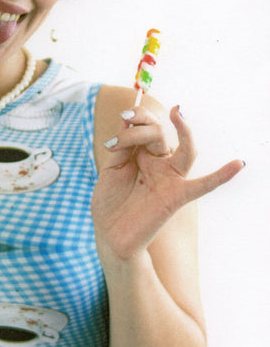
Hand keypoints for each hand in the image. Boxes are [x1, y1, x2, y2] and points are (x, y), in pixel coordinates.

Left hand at [91, 104, 243, 258]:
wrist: (109, 234)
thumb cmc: (109, 202)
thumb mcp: (110, 170)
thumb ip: (122, 148)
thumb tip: (129, 119)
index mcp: (143, 155)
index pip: (147, 127)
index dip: (137, 117)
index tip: (122, 117)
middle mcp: (160, 164)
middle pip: (160, 134)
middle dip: (143, 124)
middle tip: (126, 118)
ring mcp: (170, 179)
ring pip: (186, 151)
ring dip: (183, 130)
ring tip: (177, 112)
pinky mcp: (176, 197)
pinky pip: (203, 186)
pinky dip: (222, 176)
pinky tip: (238, 164)